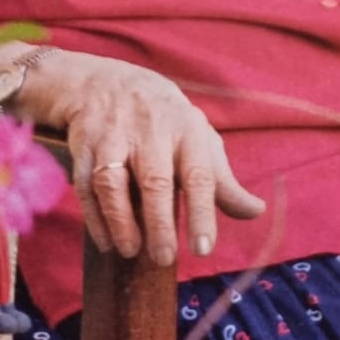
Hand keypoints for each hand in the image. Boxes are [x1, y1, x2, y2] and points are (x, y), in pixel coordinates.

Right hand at [34, 52, 265, 265]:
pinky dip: (94, 217)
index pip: (198, 175)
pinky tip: (107, 241)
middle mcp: (150, 131)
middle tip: (165, 258)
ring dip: (120, 221)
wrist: (106, 81)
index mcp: (186, 130)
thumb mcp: (197, 140)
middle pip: (154, 181)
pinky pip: (84, 185)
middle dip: (159, 223)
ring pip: (112, 181)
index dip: (202, 213)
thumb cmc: (163, 121)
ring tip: (131, 251)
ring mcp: (113, 136)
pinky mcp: (83, 145)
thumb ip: (222, 180)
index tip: (203, 248)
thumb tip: (255, 211)